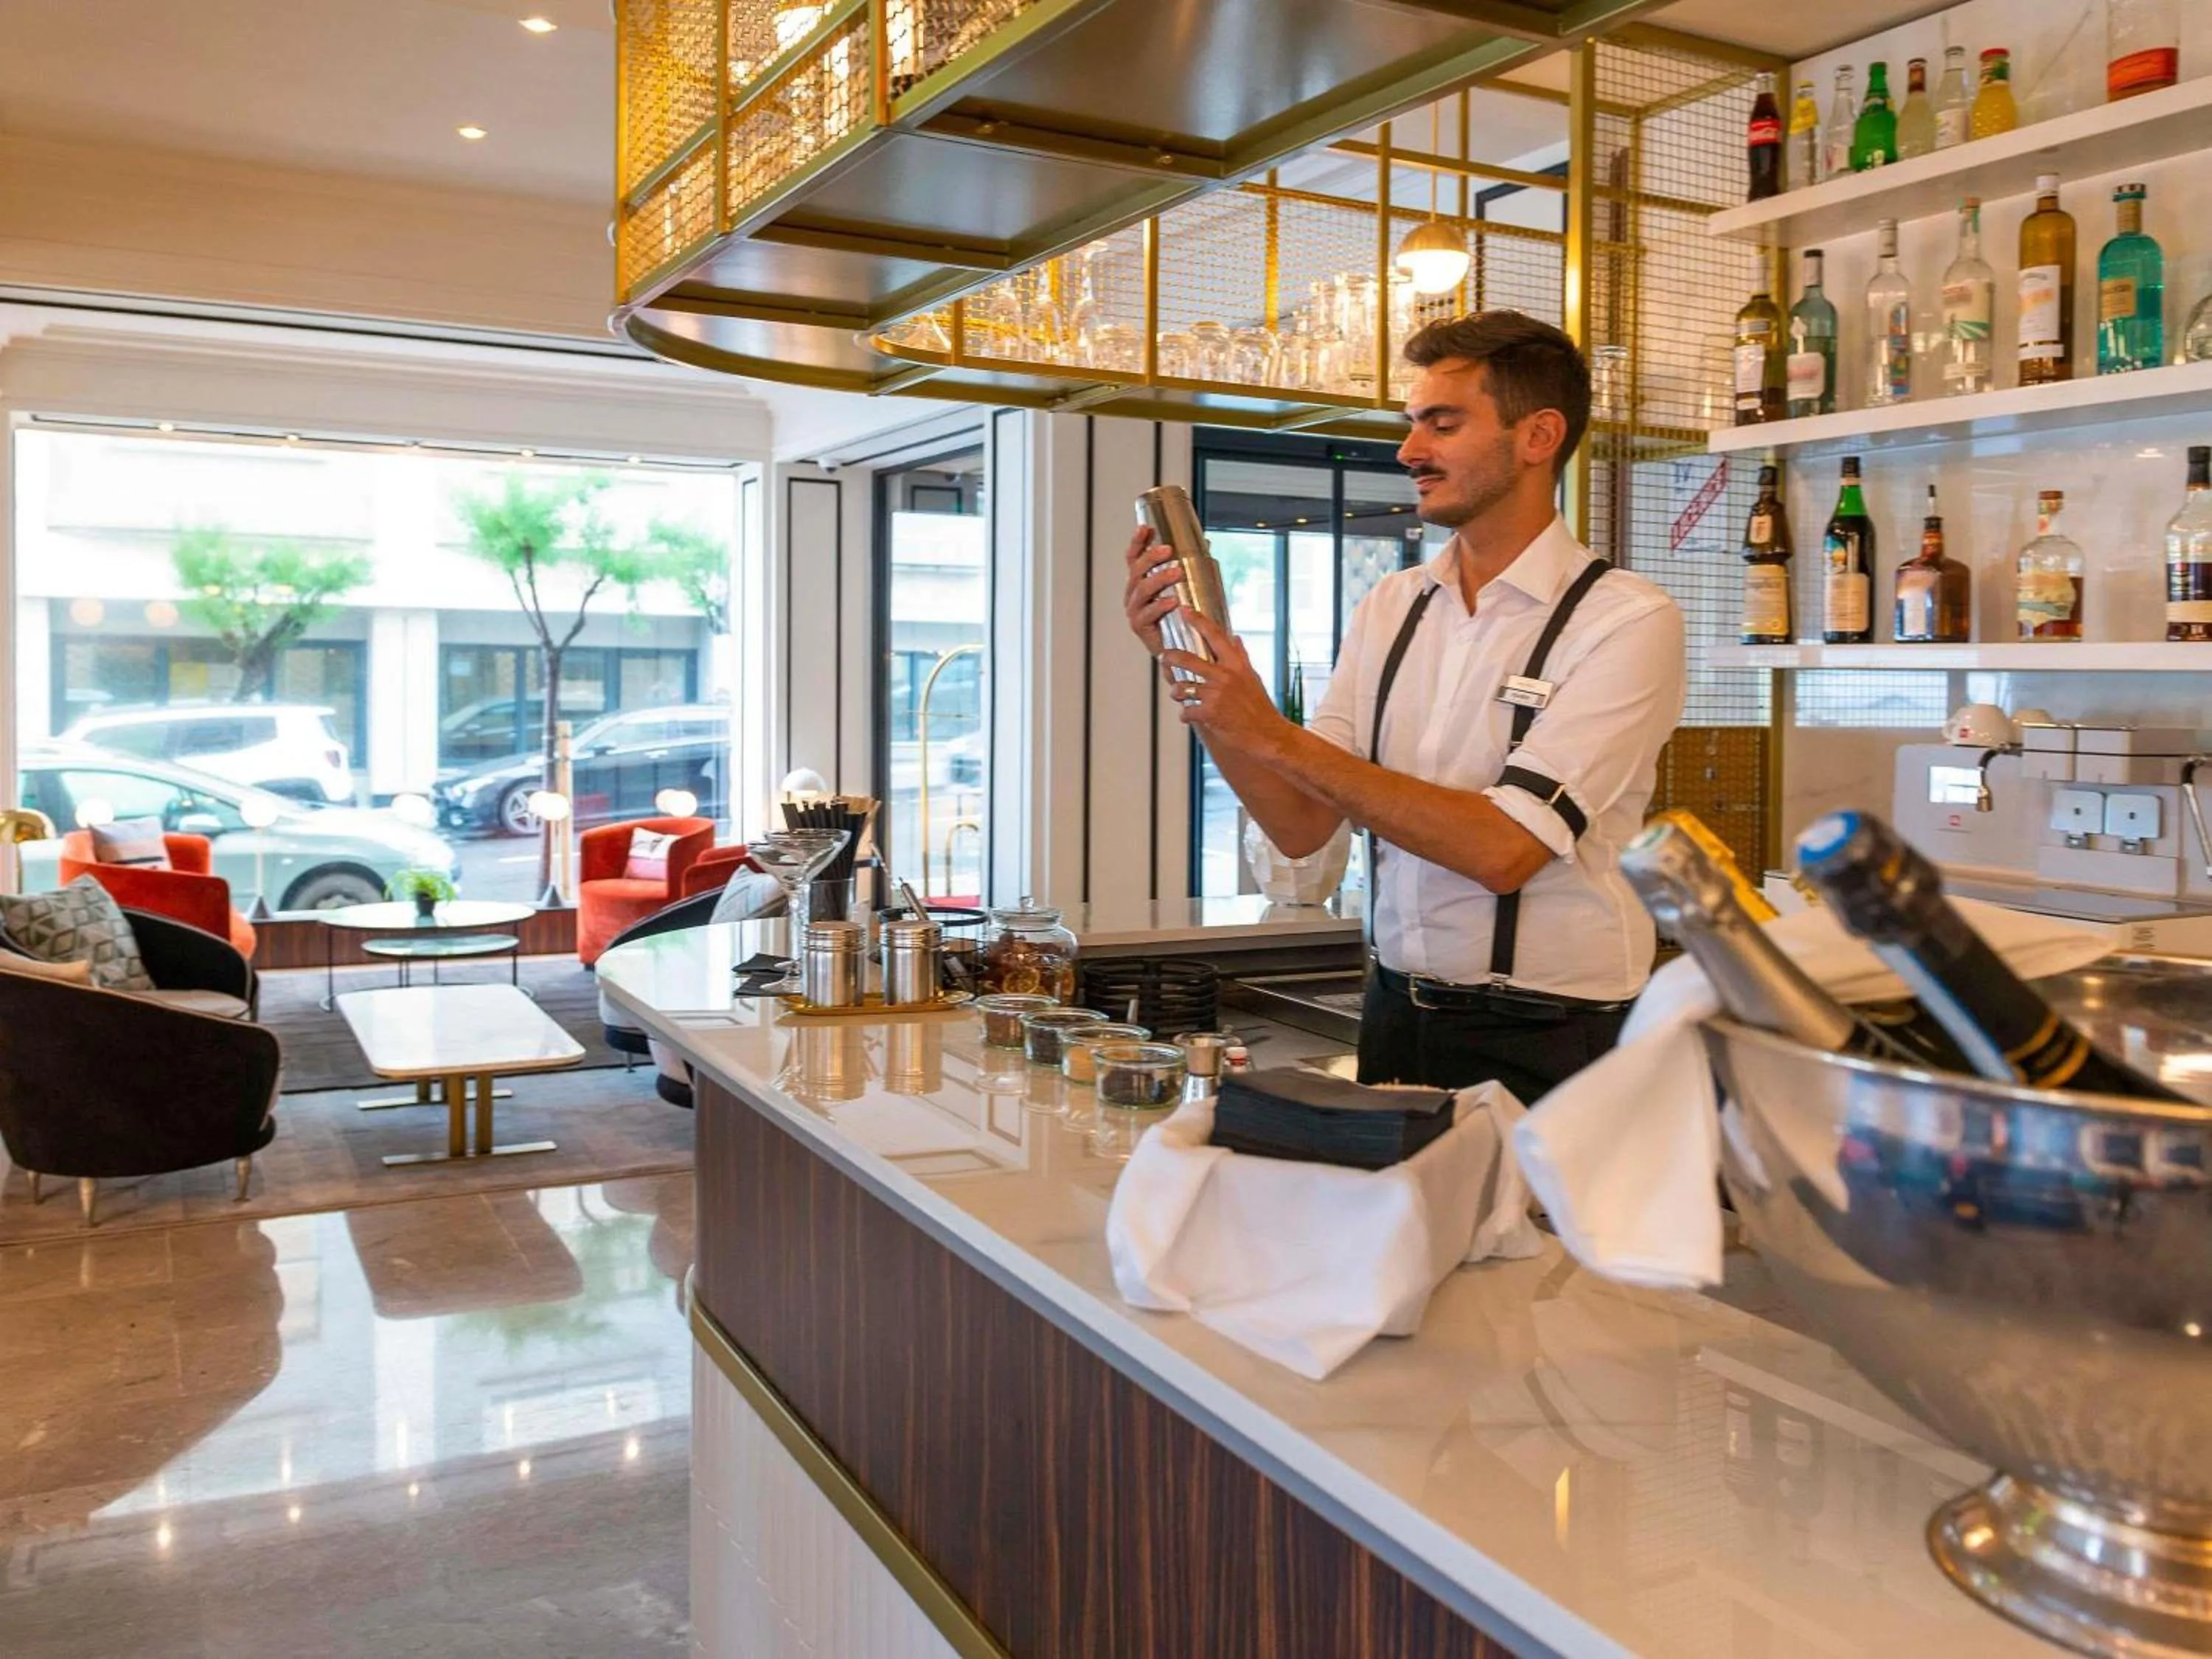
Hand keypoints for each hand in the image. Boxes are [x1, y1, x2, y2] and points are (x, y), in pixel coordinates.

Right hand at [1122, 525, 1181, 656]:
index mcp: (1140, 581)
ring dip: (1159, 579)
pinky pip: (1147, 614)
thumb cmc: (1182, 616)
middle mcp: (1133, 594)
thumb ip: (1190, 567)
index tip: (1145, 528)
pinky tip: (1173, 601)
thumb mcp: (1185, 587)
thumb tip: (1206, 543)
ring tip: (1177, 573)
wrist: (1181, 649)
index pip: (1134, 558)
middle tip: (1169, 550)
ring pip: (1142, 590)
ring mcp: (1135, 611)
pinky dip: (1160, 606)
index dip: (1138, 542)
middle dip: (1151, 558)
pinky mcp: (1140, 628)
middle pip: (1136, 571)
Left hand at [1159, 611, 1286, 757]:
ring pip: (1181, 687)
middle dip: (1170, 657)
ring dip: (1176, 692)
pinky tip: (1191, 716)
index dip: (1197, 620)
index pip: (1214, 636)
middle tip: (1164, 657)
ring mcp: (1215, 694)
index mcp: (1236, 664)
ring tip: (1179, 695)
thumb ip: (1241, 657)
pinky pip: (1186, 711)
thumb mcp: (1252, 677)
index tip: (1184, 610)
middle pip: (1186, 659)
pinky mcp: (1209, 713)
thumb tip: (1235, 637)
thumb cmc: (1259, 706)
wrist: (1266, 734)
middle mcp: (1224, 675)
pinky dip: (1186, 715)